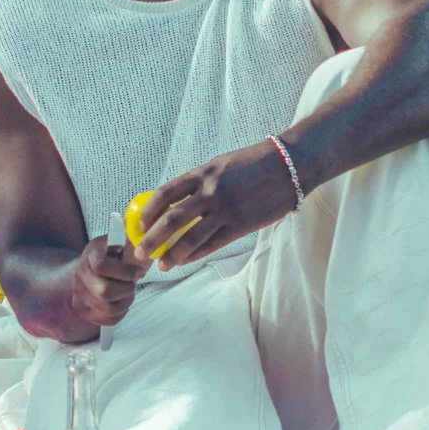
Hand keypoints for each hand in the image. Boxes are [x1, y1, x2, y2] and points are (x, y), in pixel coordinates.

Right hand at [69, 234, 141, 334]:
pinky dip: (121, 313)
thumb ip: (135, 241)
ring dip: (126, 302)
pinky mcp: (83, 310)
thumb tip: (143, 234)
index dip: (123, 272)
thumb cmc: (121, 256)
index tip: (134, 271)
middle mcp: (80, 273)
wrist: (103, 269)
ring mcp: (79, 293)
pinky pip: (107, 319)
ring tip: (127, 291)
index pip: (101, 266)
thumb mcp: (128, 244)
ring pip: (108, 308)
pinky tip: (121, 301)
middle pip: (103, 292)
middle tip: (131, 284)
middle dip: (126, 290)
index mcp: (91, 253)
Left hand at [135, 142, 304, 269]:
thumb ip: (199, 182)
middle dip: (152, 239)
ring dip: (173, 254)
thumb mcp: (220, 165)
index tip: (140, 223)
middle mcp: (210, 191)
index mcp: (202, 172)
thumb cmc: (253, 163)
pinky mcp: (241, 225)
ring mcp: (226, 210)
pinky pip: (213, 244)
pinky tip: (186, 261)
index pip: (165, 193)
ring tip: (162, 265)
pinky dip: (196, 254)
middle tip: (141, 252)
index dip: (149, 211)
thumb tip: (175, 201)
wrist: (288, 166)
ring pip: (191, 238)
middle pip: (172, 219)